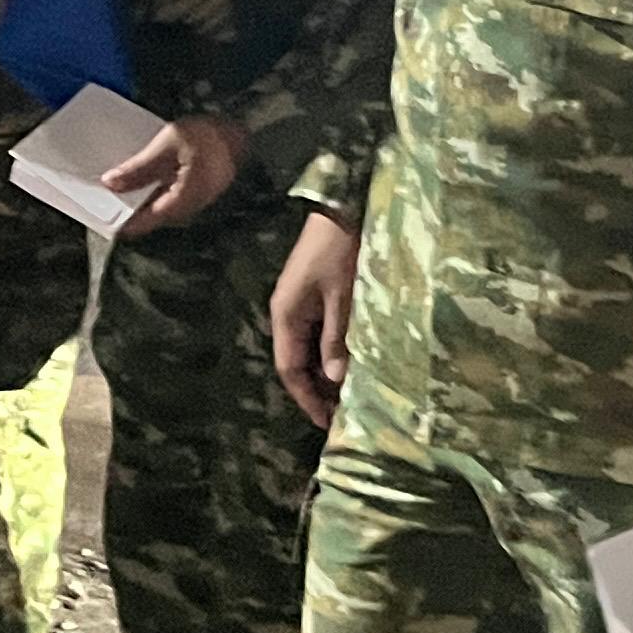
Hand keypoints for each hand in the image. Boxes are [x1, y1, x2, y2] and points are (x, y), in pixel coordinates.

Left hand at [106, 113, 247, 238]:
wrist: (243, 131)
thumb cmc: (207, 137)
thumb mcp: (168, 145)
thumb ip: (140, 168)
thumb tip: (110, 184)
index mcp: (178, 204)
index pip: (142, 223)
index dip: (118, 221)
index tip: (96, 213)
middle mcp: (184, 209)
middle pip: (147, 215)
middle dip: (124, 206)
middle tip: (98, 194)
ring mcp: (190, 201)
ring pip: (155, 204)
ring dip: (135, 195)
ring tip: (113, 181)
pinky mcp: (193, 191)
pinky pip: (164, 194)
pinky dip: (148, 186)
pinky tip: (136, 173)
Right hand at [269, 204, 359, 421]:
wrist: (341, 210)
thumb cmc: (341, 252)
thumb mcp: (343, 298)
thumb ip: (336, 338)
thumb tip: (333, 379)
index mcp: (286, 316)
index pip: (290, 369)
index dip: (307, 398)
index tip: (327, 422)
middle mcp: (286, 314)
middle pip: (295, 363)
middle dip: (315, 390)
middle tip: (341, 414)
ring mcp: (298, 305)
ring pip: (306, 351)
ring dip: (322, 373)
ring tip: (346, 395)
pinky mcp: (311, 297)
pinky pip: (315, 336)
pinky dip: (327, 354)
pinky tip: (345, 364)